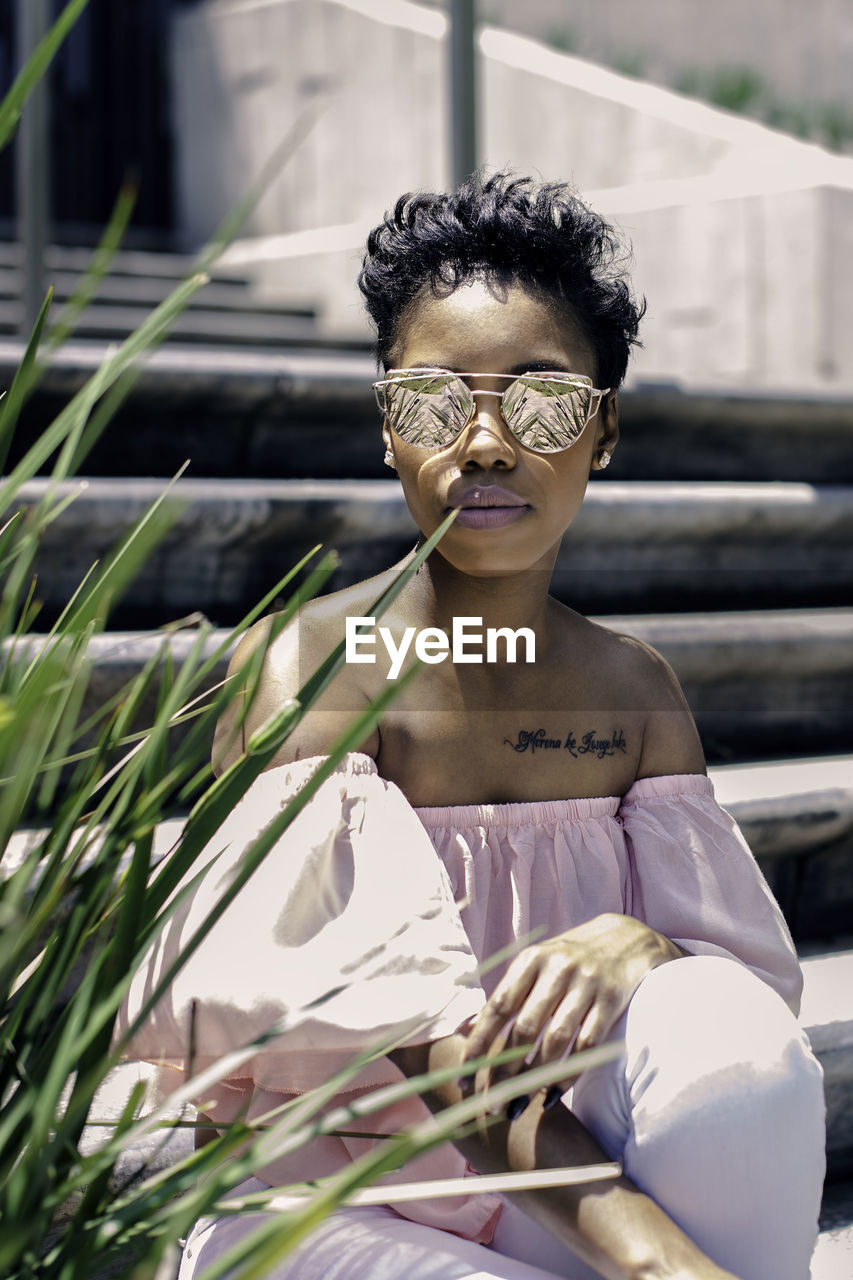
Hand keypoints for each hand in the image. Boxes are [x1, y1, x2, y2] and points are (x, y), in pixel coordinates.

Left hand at [462, 913, 683, 1093]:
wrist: (625, 939)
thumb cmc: (568, 959)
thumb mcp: (536, 965)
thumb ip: (508, 994)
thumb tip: (468, 1030)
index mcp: (531, 959)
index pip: (498, 1006)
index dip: (479, 1043)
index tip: (464, 1076)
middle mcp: (557, 969)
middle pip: (525, 1029)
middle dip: (504, 1071)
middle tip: (489, 1104)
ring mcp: (586, 985)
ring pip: (556, 1040)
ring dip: (533, 1079)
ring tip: (516, 1107)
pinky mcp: (611, 1001)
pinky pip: (586, 1045)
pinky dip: (567, 1074)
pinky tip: (551, 1094)